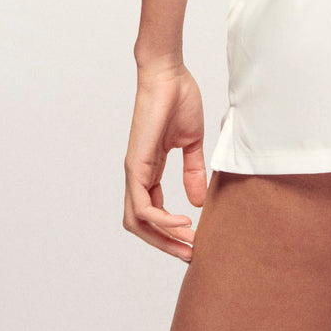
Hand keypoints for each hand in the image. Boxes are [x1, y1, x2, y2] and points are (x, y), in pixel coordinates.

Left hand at [123, 59, 207, 261]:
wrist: (169, 75)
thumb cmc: (179, 99)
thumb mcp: (191, 142)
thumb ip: (192, 171)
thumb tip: (196, 202)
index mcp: (150, 170)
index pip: (153, 212)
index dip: (171, 231)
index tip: (195, 241)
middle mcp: (138, 175)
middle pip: (141, 225)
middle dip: (165, 244)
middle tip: (190, 255)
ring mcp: (134, 171)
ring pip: (137, 222)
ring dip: (162, 239)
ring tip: (188, 245)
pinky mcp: (135, 165)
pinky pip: (142, 206)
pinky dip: (161, 220)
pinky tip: (183, 223)